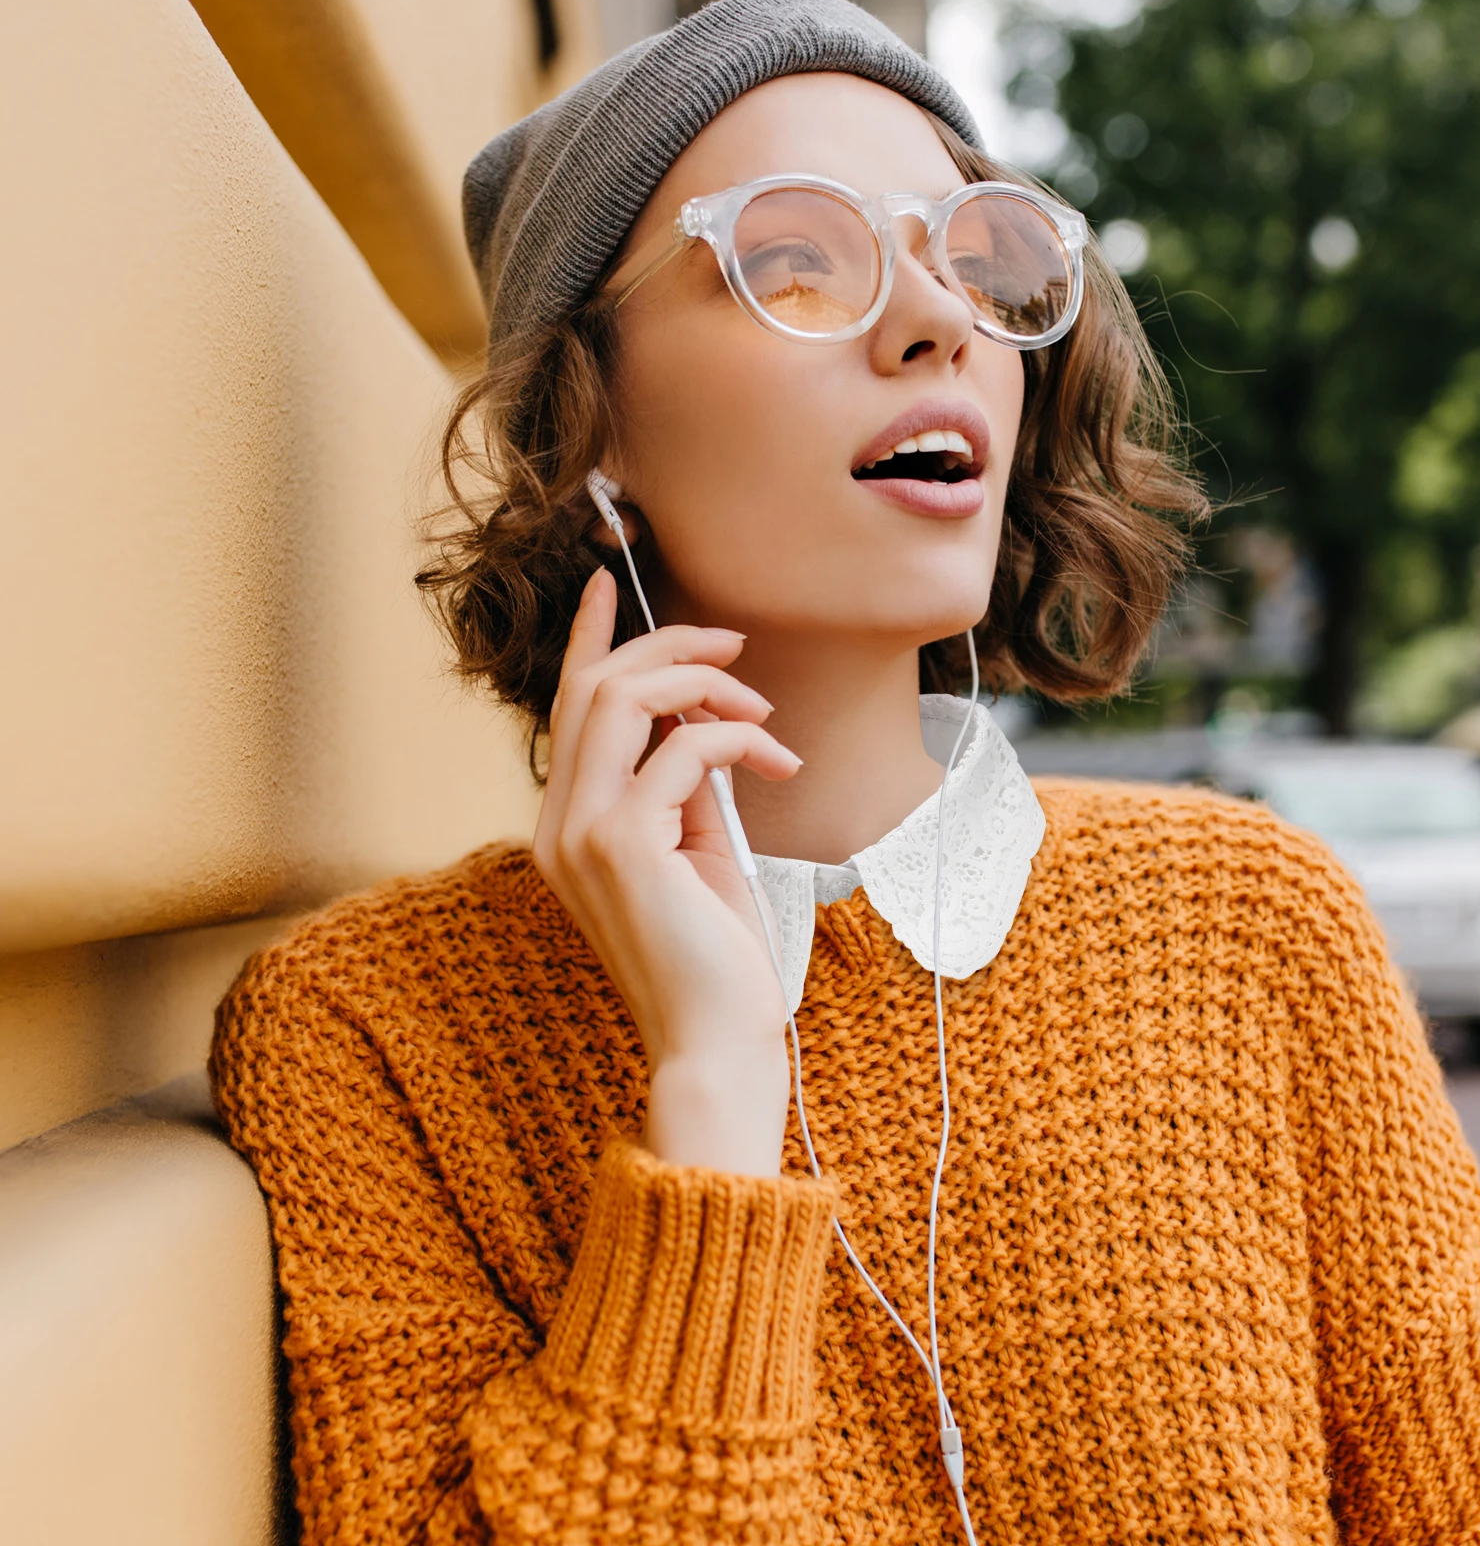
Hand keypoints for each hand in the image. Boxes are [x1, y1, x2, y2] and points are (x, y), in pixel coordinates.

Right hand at [533, 568, 800, 1176]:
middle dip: (669, 648)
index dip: (588, 639)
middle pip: (594, 687)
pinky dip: (739, 738)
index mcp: (566, 825)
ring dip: (705, 684)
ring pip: (623, 700)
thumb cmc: (714, 952)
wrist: (716, 1039)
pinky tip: (780, 764)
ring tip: (763, 710)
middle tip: (736, 647)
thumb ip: (681, 785)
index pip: (566, 710)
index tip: (610, 582)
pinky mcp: (622, 844)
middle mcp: (557, 824)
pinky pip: (683, 748)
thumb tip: (705, 719)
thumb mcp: (693, 849)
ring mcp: (580, 834)